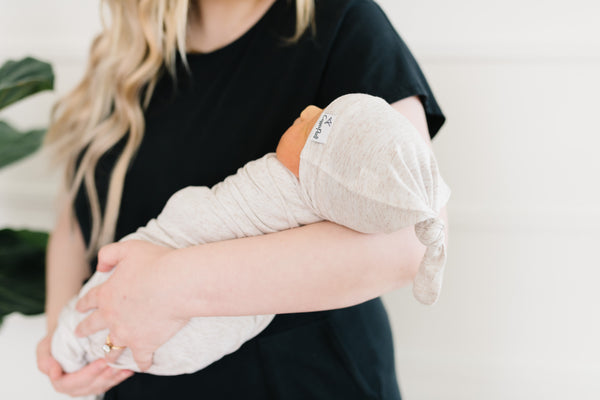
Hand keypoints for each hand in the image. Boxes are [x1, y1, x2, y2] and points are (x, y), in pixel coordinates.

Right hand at [37, 333, 132, 395]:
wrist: (67, 338)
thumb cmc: (55, 342)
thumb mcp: (43, 348)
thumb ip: (45, 360)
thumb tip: (53, 371)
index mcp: (59, 381)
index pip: (70, 384)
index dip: (87, 374)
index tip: (100, 362)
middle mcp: (73, 387)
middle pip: (88, 386)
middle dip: (103, 375)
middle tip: (114, 363)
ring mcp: (87, 386)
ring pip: (101, 386)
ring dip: (113, 378)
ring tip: (123, 367)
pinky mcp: (98, 382)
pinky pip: (109, 383)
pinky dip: (119, 377)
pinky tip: (128, 370)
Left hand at [74, 240, 188, 370]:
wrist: (178, 284)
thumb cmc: (157, 263)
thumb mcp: (128, 248)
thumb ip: (109, 254)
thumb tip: (100, 266)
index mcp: (106, 294)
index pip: (89, 300)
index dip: (84, 303)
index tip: (79, 308)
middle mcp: (111, 317)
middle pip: (93, 326)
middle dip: (84, 329)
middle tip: (79, 333)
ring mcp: (127, 333)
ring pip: (112, 347)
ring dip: (108, 352)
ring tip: (107, 357)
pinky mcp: (144, 345)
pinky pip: (141, 359)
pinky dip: (142, 363)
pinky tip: (144, 364)